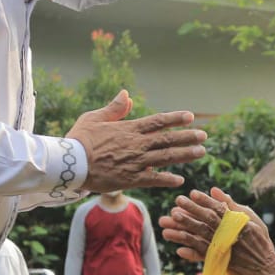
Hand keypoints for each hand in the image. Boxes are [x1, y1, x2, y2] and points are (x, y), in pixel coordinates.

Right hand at [68, 91, 206, 191]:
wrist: (71, 163)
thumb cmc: (80, 139)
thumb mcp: (95, 118)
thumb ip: (114, 108)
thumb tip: (127, 94)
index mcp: (130, 129)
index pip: (158, 122)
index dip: (175, 118)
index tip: (190, 116)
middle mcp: (137, 145)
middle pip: (168, 139)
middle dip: (187, 137)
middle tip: (204, 136)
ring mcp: (136, 162)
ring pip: (166, 157)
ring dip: (185, 155)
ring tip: (201, 152)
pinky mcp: (131, 179)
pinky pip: (153, 179)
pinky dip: (167, 179)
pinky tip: (180, 180)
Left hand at [160, 187, 274, 274]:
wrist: (265, 266)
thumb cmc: (258, 239)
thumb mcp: (250, 218)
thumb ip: (231, 204)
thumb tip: (214, 190)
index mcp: (237, 223)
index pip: (217, 209)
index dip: (203, 201)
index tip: (191, 193)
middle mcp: (228, 235)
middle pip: (206, 222)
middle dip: (190, 212)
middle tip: (176, 203)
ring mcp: (223, 249)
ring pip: (199, 239)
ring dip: (182, 232)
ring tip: (167, 226)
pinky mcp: (219, 262)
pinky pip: (202, 257)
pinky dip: (191, 254)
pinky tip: (179, 250)